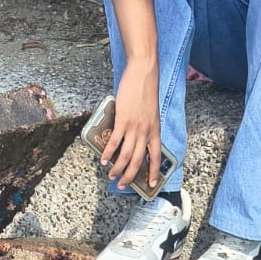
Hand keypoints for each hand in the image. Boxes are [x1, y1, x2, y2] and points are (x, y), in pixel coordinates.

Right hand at [103, 58, 161, 190]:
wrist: (143, 73)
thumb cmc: (146, 89)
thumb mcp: (151, 112)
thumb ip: (145, 126)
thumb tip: (133, 137)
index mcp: (155, 130)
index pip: (156, 156)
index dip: (154, 172)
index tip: (152, 184)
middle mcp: (146, 132)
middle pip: (138, 161)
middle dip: (130, 176)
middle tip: (123, 185)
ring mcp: (134, 127)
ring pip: (126, 156)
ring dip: (118, 169)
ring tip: (112, 176)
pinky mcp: (123, 121)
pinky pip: (115, 142)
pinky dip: (108, 153)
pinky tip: (104, 160)